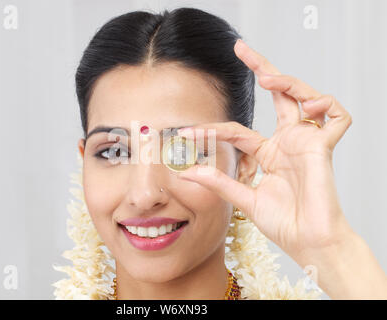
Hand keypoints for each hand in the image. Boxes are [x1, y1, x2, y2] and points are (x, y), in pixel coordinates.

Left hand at [177, 39, 353, 262]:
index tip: (185, 132)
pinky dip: (326, 105)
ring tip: (268, 77)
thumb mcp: (243, 198)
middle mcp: (287, 142)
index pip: (237, 130)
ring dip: (287, 82)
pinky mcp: (323, 148)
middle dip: (263, 68)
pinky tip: (310, 106)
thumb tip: (185, 171)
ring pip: (303, 97)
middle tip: (241, 48)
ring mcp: (306, 142)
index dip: (211, 130)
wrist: (307, 243)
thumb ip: (218, 182)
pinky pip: (336, 117)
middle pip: (278, 95)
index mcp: (269, 153)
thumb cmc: (282, 224)